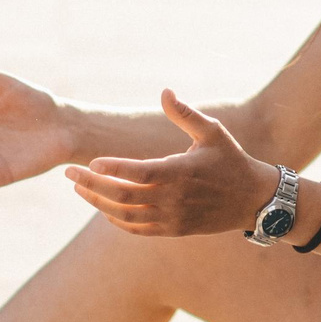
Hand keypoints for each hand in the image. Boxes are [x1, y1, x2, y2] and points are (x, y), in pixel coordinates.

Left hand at [65, 90, 276, 236]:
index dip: (113, 169)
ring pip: (126, 216)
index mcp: (180, 172)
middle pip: (123, 196)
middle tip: (68, 173)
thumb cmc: (231, 160)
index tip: (91, 162)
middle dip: (92, 185)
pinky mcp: (173, 230)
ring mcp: (172, 218)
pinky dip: (116, 220)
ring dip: (98, 203)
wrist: (252, 200)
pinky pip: (138, 229)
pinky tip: (102, 207)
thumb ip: (185, 114)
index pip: (139, 173)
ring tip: (78, 189)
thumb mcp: (213, 132)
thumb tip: (164, 91)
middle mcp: (174, 198)